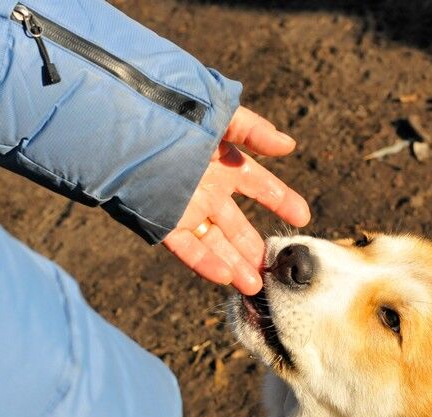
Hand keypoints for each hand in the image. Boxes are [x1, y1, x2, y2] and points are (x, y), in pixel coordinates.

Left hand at [163, 106, 309, 294]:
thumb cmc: (172, 115)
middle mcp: (207, 189)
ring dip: (235, 264)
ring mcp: (186, 208)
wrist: (128, 126)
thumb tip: (289, 145)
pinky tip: (224, 279)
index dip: (281, 200)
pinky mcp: (164, 222)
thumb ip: (253, 130)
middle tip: (277, 270)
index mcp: (222, 164)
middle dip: (256, 247)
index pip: (259, 185)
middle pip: (237, 224)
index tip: (303, 218)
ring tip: (256, 287)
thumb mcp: (218, 117)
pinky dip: (205, 264)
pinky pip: (188, 248)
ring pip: (215, 242)